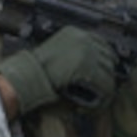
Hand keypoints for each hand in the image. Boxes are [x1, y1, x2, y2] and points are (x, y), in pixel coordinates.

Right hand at [0, 26, 117, 113]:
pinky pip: (105, 84)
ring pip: (109, 72)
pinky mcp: (87, 68)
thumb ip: (76, 51)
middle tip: (103, 87)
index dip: (107, 59)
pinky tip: (95, 103)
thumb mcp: (59, 50)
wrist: (26, 76)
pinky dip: (103, 96)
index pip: (103, 43)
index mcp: (76, 32)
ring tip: (98, 97)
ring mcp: (87, 52)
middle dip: (108, 74)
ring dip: (105, 87)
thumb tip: (99, 62)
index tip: (106, 70)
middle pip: (109, 57)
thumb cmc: (38, 68)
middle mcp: (84, 39)